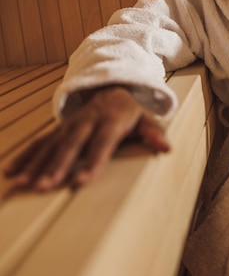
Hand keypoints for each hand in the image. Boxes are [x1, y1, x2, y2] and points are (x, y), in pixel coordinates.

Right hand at [4, 86, 169, 190]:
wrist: (111, 89)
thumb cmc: (131, 112)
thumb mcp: (147, 119)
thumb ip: (154, 133)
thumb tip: (167, 148)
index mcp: (111, 120)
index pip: (102, 142)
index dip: (93, 162)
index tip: (82, 181)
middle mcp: (87, 121)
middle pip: (72, 144)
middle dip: (58, 165)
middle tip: (46, 186)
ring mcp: (70, 125)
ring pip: (52, 144)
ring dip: (37, 164)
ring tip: (25, 184)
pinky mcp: (58, 129)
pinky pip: (40, 142)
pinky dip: (25, 156)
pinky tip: (12, 172)